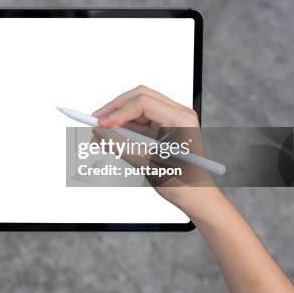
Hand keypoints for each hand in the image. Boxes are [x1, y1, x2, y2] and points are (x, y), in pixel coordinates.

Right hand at [91, 86, 217, 212]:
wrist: (197, 196)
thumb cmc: (183, 184)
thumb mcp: (148, 165)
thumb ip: (121, 146)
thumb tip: (99, 133)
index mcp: (181, 120)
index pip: (143, 103)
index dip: (119, 112)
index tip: (101, 124)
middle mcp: (177, 114)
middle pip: (140, 98)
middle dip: (115, 108)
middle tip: (96, 120)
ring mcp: (170, 119)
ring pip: (136, 107)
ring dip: (116, 119)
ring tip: (99, 134)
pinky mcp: (162, 127)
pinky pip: (138, 120)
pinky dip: (123, 127)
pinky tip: (109, 137)